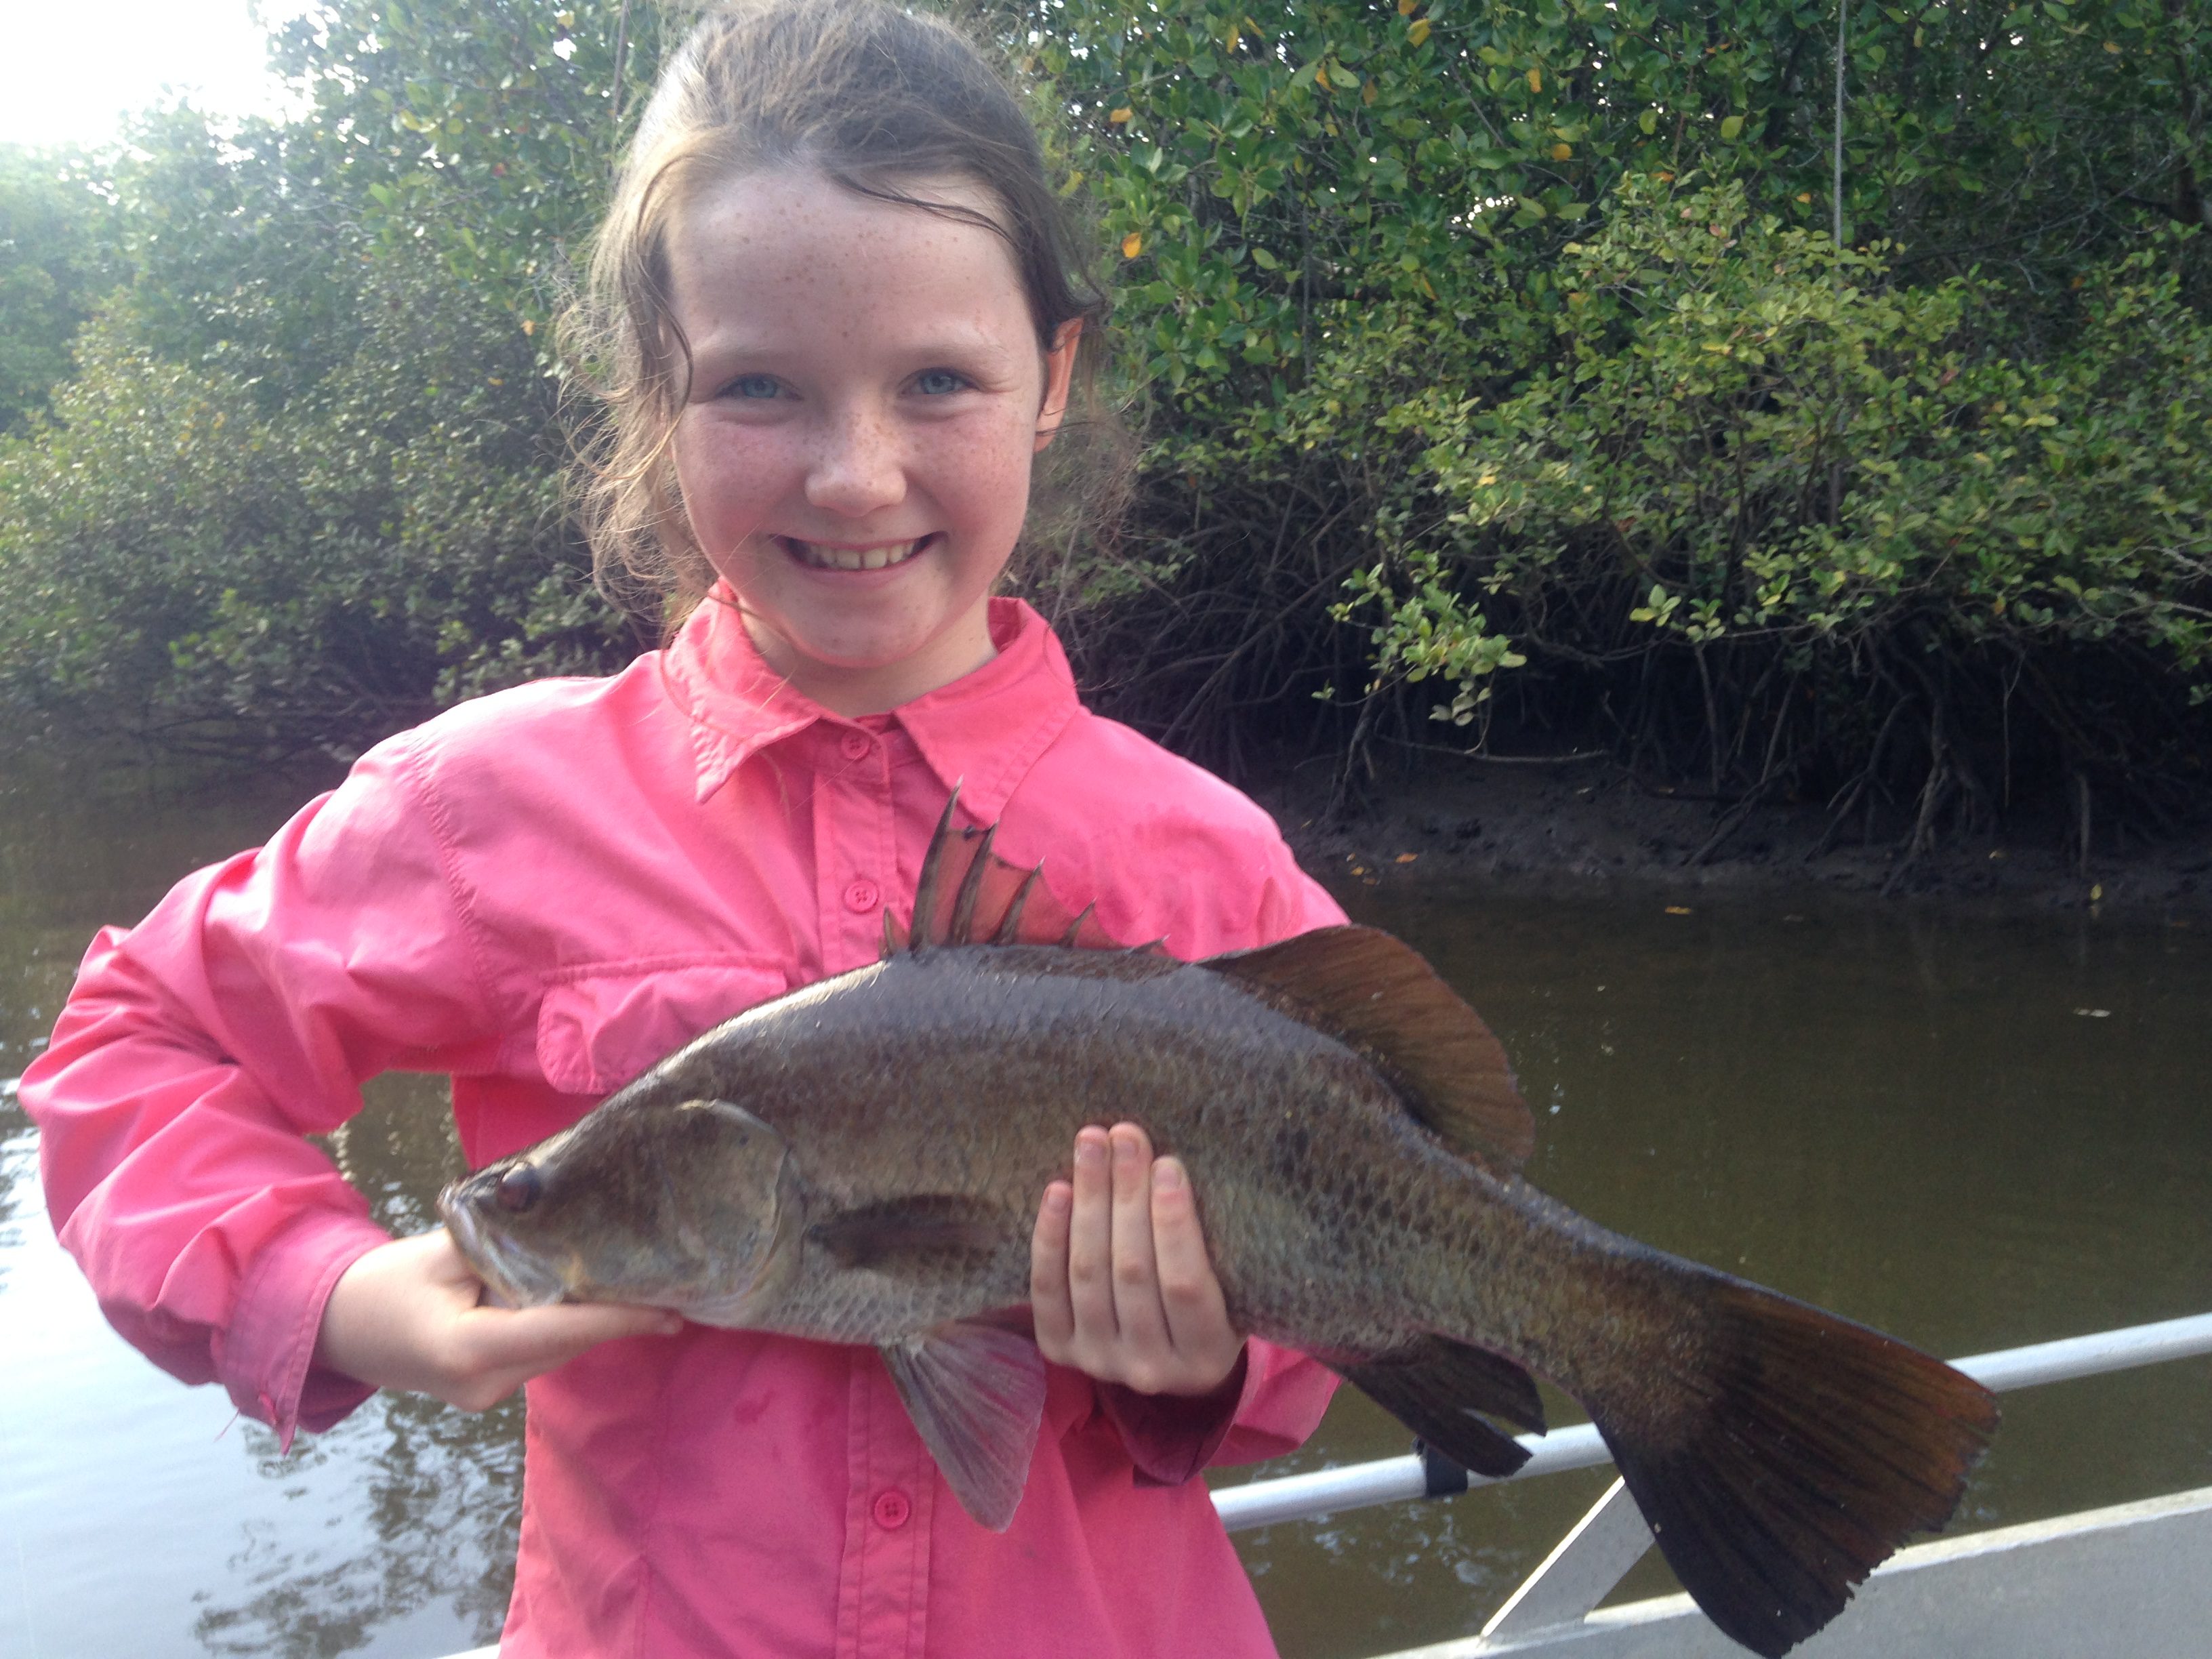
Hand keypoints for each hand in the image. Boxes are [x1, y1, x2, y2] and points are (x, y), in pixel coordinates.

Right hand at [315, 1229, 680, 1411]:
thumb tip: (569, 1232)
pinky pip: (540, 1354)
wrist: (334, 1326)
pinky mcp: (486, 1392)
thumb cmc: (384, 1282)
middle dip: (613, 1312)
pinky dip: (563, 1325)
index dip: (618, 1319)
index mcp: (468, 1350)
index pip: (559, 1331)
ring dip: (590, 1318)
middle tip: (666, 1277)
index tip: (670, 1312)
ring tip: (639, 1281)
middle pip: (566, 1341)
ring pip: (557, 1350)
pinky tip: (585, 1295)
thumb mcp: (442, 1252)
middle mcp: (482, 1385)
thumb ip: (505, 1249)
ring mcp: (484, 1396)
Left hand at [1030, 1122, 1244, 1396]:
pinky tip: (1057, 1190)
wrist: (1164, 1355)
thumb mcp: (1230, 1284)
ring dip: (1089, 1200)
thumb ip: (1211, 1243)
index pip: (1185, 1285)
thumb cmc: (1209, 1300)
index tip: (1167, 1164)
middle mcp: (1151, 1370)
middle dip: (1126, 1195)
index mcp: (1207, 1356)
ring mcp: (1100, 1361)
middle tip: (1125, 1136)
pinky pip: (1047, 1289)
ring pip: (1088, 1272)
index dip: (1174, 1222)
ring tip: (1092, 1145)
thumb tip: (1172, 1165)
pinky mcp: (1061, 1349)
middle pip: (1131, 1271)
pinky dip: (1050, 1237)